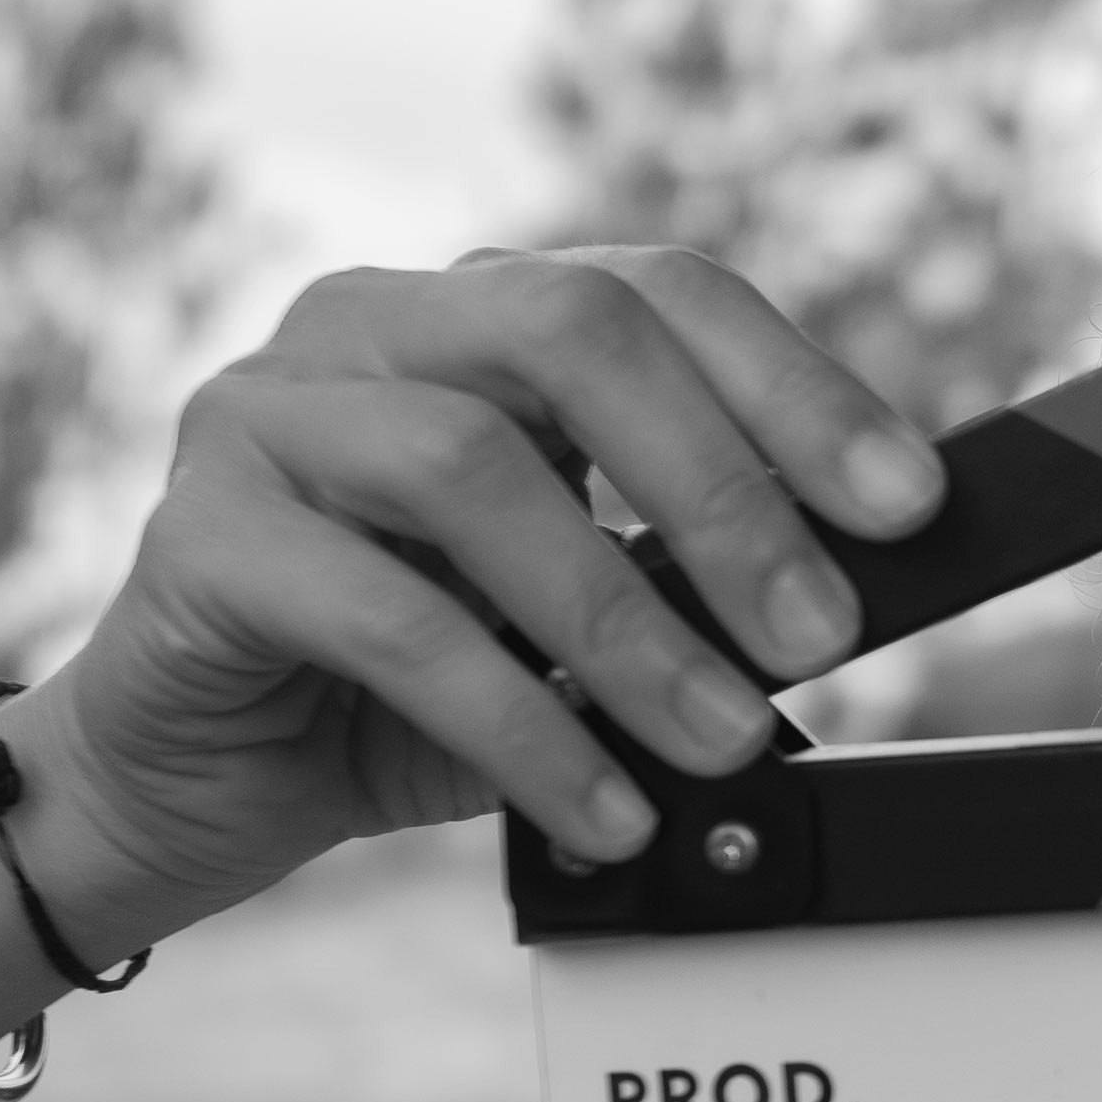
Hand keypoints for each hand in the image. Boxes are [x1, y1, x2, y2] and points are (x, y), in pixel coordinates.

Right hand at [0, 247, 941, 952]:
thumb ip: (680, 587)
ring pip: (472, 471)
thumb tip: (852, 607)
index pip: (660, 293)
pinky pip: (384, 616)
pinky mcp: (198, 538)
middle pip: (570, 336)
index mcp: (478, 317)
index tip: (912, 506)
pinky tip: (602, 807)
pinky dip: (520, 723)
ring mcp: (264, 416)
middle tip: (826, 636)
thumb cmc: (398, 693)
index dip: (797, 388)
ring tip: (723, 740)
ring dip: (627, 623)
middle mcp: (369, 326)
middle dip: (723, 487)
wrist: (189, 788)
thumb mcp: (571, 626)